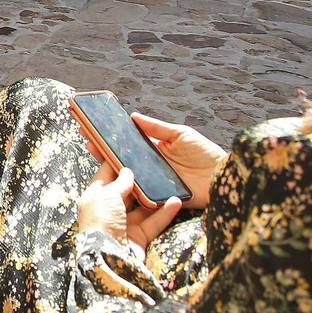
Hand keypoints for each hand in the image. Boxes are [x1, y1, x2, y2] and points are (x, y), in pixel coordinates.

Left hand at [76, 163, 180, 250]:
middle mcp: (108, 210)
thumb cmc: (101, 222)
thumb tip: (127, 171)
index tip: (128, 151)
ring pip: (143, 207)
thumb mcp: (107, 195)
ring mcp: (124, 225)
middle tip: (153, 166)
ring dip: (156, 197)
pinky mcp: (139, 237)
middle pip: (126, 191)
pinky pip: (153, 222)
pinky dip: (164, 213)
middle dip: (139, 180)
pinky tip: (176, 201)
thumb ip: (120, 182)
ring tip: (169, 182)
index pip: (105, 176)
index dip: (116, 163)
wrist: (108, 258)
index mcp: (94, 198)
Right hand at [78, 107, 226, 208]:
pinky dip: (127, 185)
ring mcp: (153, 181)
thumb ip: (157, 128)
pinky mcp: (160, 195)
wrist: (224, 175)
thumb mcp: (180, 134)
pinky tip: (115, 176)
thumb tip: (133, 116)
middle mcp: (150, 166)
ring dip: (110, 165)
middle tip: (87, 139)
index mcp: (154, 150)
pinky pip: (141, 191)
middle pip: (122, 158)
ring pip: (127, 174)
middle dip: (103, 149)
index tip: (93, 128)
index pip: (127, 143)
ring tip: (95, 151)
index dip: (110, 137)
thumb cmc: (205, 153)